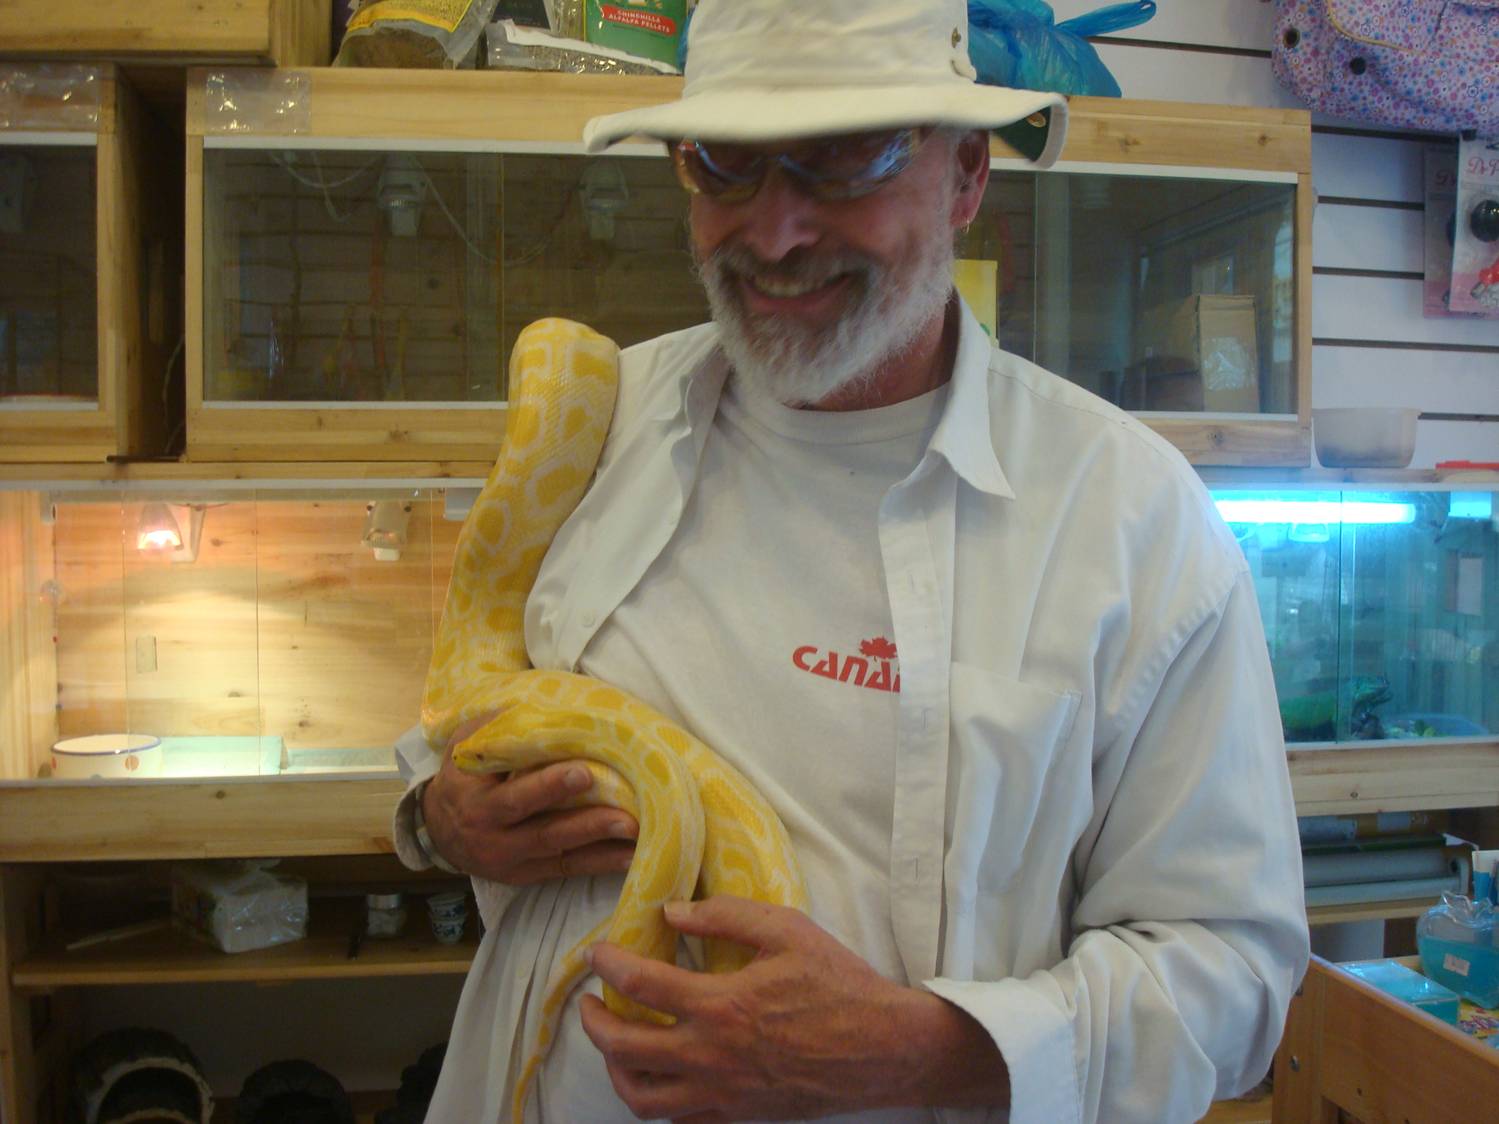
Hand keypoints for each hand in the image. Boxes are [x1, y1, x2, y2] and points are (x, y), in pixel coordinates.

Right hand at [420, 713, 637, 884]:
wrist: (437, 830)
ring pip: (559, 852)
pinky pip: (565, 870)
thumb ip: (495, 729)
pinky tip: (629, 855)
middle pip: (542, 831)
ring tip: (634, 832)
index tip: (583, 771)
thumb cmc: (462, 778)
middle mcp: (493, 835)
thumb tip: (539, 705)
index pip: (515, 795)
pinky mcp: (527, 875)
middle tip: (622, 814)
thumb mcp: (465, 747)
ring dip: (599, 844)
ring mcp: (511, 860)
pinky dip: (598, 864)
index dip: (548, 786)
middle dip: (584, 822)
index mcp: (477, 801)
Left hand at [578, 895, 1008, 1121]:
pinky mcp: (739, 1116)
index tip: (598, 951)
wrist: (883, 1048)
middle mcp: (711, 1056)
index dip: (607, 963)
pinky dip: (657, 1101)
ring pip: (642, 1097)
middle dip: (594, 1022)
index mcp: (720, 1005)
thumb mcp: (786, 929)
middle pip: (623, 1049)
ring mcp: (722, 1094)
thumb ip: (725, 915)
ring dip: (616, 1069)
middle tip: (590, 1000)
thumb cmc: (838, 984)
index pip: (639, 984)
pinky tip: (659, 1078)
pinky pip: (680, 1121)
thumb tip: (672, 911)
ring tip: (615, 1044)